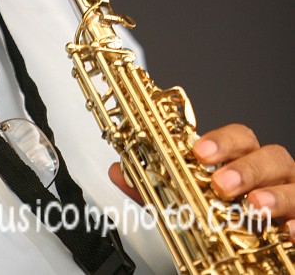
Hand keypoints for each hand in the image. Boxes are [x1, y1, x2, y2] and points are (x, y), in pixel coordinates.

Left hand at [108, 123, 294, 242]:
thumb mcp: (187, 206)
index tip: (199, 153)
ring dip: (274, 194)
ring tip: (253, 208)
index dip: (220, 141)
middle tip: (221, 185)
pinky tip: (287, 232)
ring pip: (294, 182)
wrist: (257, 260)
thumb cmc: (228, 223)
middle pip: (270, 154)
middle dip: (246, 166)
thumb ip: (156, 190)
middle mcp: (272, 177)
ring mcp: (293, 198)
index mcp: (244, 163)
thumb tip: (120, 172)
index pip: (238, 138)